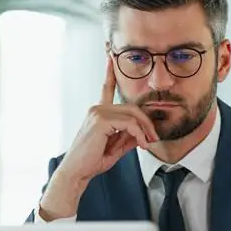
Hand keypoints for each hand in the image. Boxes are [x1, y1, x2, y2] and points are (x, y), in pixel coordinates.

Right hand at [38, 59, 158, 219]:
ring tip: (148, 143)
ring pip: (132, 114)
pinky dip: (139, 134)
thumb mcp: (115, 148)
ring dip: (145, 130)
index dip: (109, 72)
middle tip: (154, 137)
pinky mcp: (100, 120)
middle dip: (146, 122)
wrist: (77, 173)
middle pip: (131, 107)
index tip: (110, 56)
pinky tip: (141, 144)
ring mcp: (98, 112)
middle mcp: (97, 109)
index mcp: (99, 113)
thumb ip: (128, 137)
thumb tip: (142, 134)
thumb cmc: (91, 161)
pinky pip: (129, 123)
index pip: (106, 88)